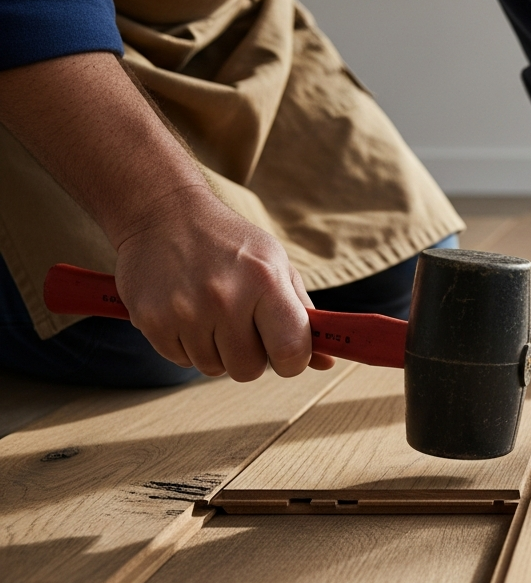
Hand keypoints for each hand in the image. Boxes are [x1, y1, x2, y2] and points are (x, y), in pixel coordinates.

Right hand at [114, 186, 335, 380]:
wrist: (163, 212)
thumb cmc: (230, 243)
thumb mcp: (275, 266)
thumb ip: (302, 315)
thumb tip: (327, 362)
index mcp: (264, 282)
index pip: (290, 351)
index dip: (292, 361)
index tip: (285, 352)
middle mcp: (224, 298)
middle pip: (248, 370)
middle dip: (249, 355)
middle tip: (241, 324)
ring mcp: (184, 310)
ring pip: (212, 368)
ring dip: (215, 350)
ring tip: (210, 312)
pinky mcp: (151, 319)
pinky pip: (180, 359)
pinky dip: (186, 344)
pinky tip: (186, 311)